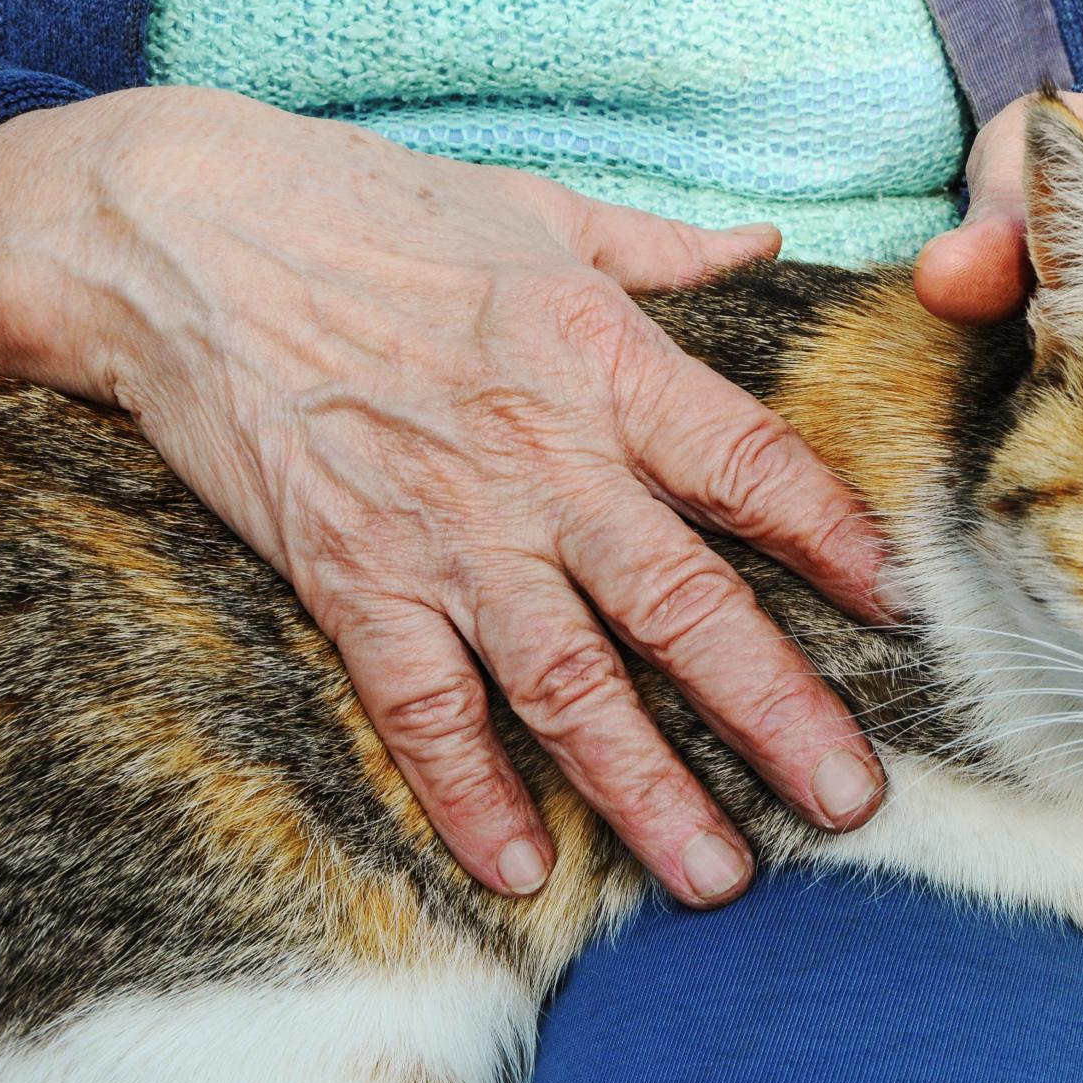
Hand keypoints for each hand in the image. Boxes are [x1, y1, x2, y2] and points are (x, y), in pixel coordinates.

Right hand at [0, 86, 888, 905]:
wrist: (186, 233)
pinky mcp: (349, 576)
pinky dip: (467, 789)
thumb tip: (762, 243)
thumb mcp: (541, 209)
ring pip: (567, 681)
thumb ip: (662, 248)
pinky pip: (421, 704)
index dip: (835, 543)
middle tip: (849, 798)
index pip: (751, 468)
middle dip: (774, 709)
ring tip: (718, 873)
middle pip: (683, 603)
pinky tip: (520, 865)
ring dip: (646, 787)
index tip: (897, 610)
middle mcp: (542, 458)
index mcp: (605, 361)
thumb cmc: (375, 210)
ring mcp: (445, 529)